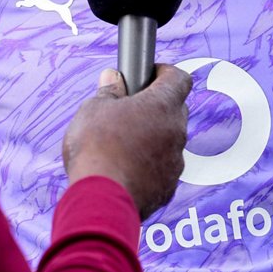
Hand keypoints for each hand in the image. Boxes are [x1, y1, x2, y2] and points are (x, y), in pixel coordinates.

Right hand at [61, 65, 190, 219]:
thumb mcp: (93, 109)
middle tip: (127, 108)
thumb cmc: (96, 148)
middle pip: (175, 109)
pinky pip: (162, 168)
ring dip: (151, 137)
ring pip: (169, 141)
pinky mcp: (167, 187)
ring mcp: (175, 162)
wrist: (101, 199)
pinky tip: (124, 168)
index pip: (179, 78)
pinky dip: (148, 165)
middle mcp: (176, 132)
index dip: (164, 72)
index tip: (147, 74)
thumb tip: (113, 79)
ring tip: (120, 143)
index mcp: (162, 106)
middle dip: (155, 105)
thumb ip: (109, 91)